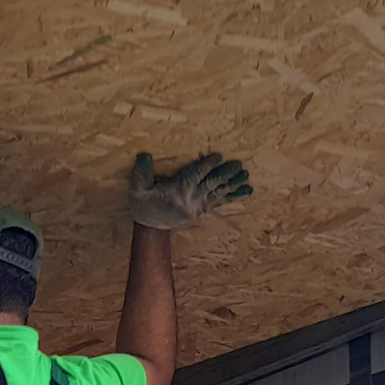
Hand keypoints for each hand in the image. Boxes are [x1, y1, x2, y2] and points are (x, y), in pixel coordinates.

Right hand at [129, 151, 252, 230]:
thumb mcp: (137, 189)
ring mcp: (199, 205)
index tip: (218, 156)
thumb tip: (144, 156)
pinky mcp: (204, 209)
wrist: (150, 228)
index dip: (206, 166)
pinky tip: (247, 191)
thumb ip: (141, 173)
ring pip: (219, 193)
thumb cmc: (144, 204)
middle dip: (225, 174)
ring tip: (246, 176)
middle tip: (238, 165)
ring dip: (233, 184)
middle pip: (211, 184)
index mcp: (177, 191)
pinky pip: (221, 202)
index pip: (194, 176)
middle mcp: (191, 199)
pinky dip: (234, 196)